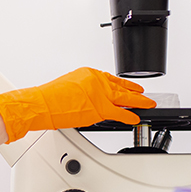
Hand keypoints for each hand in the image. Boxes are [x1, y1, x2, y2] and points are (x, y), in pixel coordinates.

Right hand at [0, 67, 154, 143]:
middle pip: (120, 87)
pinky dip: (130, 116)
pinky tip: (136, 118)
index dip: (122, 84)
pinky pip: (120, 113)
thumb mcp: (68, 86)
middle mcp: (96, 81)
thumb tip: (88, 100)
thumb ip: (83, 91)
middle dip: (134, 92)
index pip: (111, 78)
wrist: (42, 103)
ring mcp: (100, 94)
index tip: (129, 87)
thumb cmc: (49, 98)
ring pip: (125, 98)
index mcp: (89, 73)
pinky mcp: (100, 108)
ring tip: (148, 104)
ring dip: (138, 102)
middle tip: (144, 94)